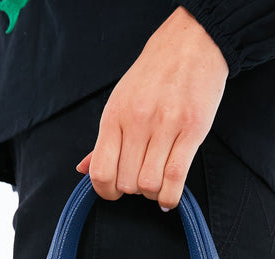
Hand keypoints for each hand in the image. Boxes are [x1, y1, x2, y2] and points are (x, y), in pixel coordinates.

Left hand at [76, 6, 227, 210]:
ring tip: (156, 184)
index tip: (114, 192)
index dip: (105, 191)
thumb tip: (82, 169)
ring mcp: (166, 126)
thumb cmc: (154, 76)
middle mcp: (137, 122)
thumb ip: (104, 140)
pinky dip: (170, 197)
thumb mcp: (120, 102)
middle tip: (140, 180)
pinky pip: (176, 177)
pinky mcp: (192, 131)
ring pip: (149, 184)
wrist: (191, 44)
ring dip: (152, 193)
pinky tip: (169, 198)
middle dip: (133, 191)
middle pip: (127, 182)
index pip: (100, 170)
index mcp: (114, 116)